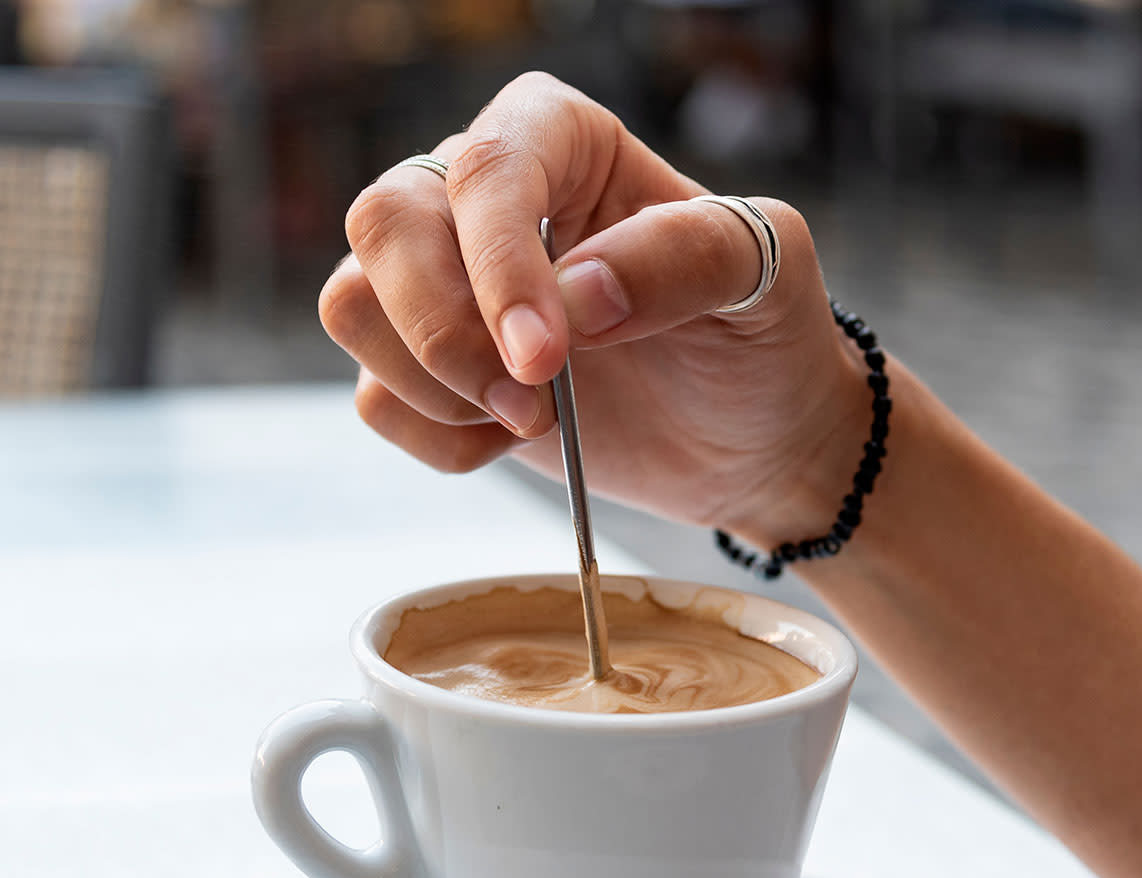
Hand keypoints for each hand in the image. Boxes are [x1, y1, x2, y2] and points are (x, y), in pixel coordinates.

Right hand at [319, 72, 863, 540]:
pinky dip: (436, 438)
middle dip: (444, 332)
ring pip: (353, 306)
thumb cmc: (761, 340)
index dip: (497, 260)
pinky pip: (374, 397)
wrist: (748, 440)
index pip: (487, 165)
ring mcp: (451, 289)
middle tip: (534, 407)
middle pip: (382, 223)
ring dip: (433, 384)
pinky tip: (507, 444)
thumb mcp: (764, 276)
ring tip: (532, 423)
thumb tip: (580, 292)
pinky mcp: (436, 372)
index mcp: (566, 145)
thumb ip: (685, 257)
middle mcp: (488, 204)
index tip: (545, 355)